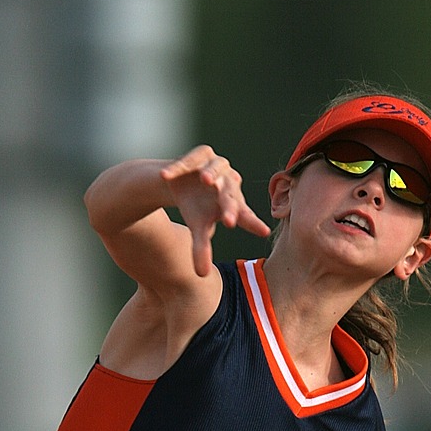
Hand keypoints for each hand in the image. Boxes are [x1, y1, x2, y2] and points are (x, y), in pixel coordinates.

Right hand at [160, 146, 270, 275]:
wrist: (179, 183)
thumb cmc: (195, 207)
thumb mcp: (198, 229)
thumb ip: (202, 249)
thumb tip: (202, 275)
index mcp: (233, 203)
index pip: (244, 215)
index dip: (252, 223)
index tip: (263, 232)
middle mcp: (229, 183)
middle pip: (231, 194)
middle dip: (230, 205)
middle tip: (229, 220)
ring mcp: (216, 165)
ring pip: (218, 168)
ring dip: (212, 172)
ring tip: (205, 180)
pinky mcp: (200, 154)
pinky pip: (190, 159)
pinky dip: (178, 167)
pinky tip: (166, 176)